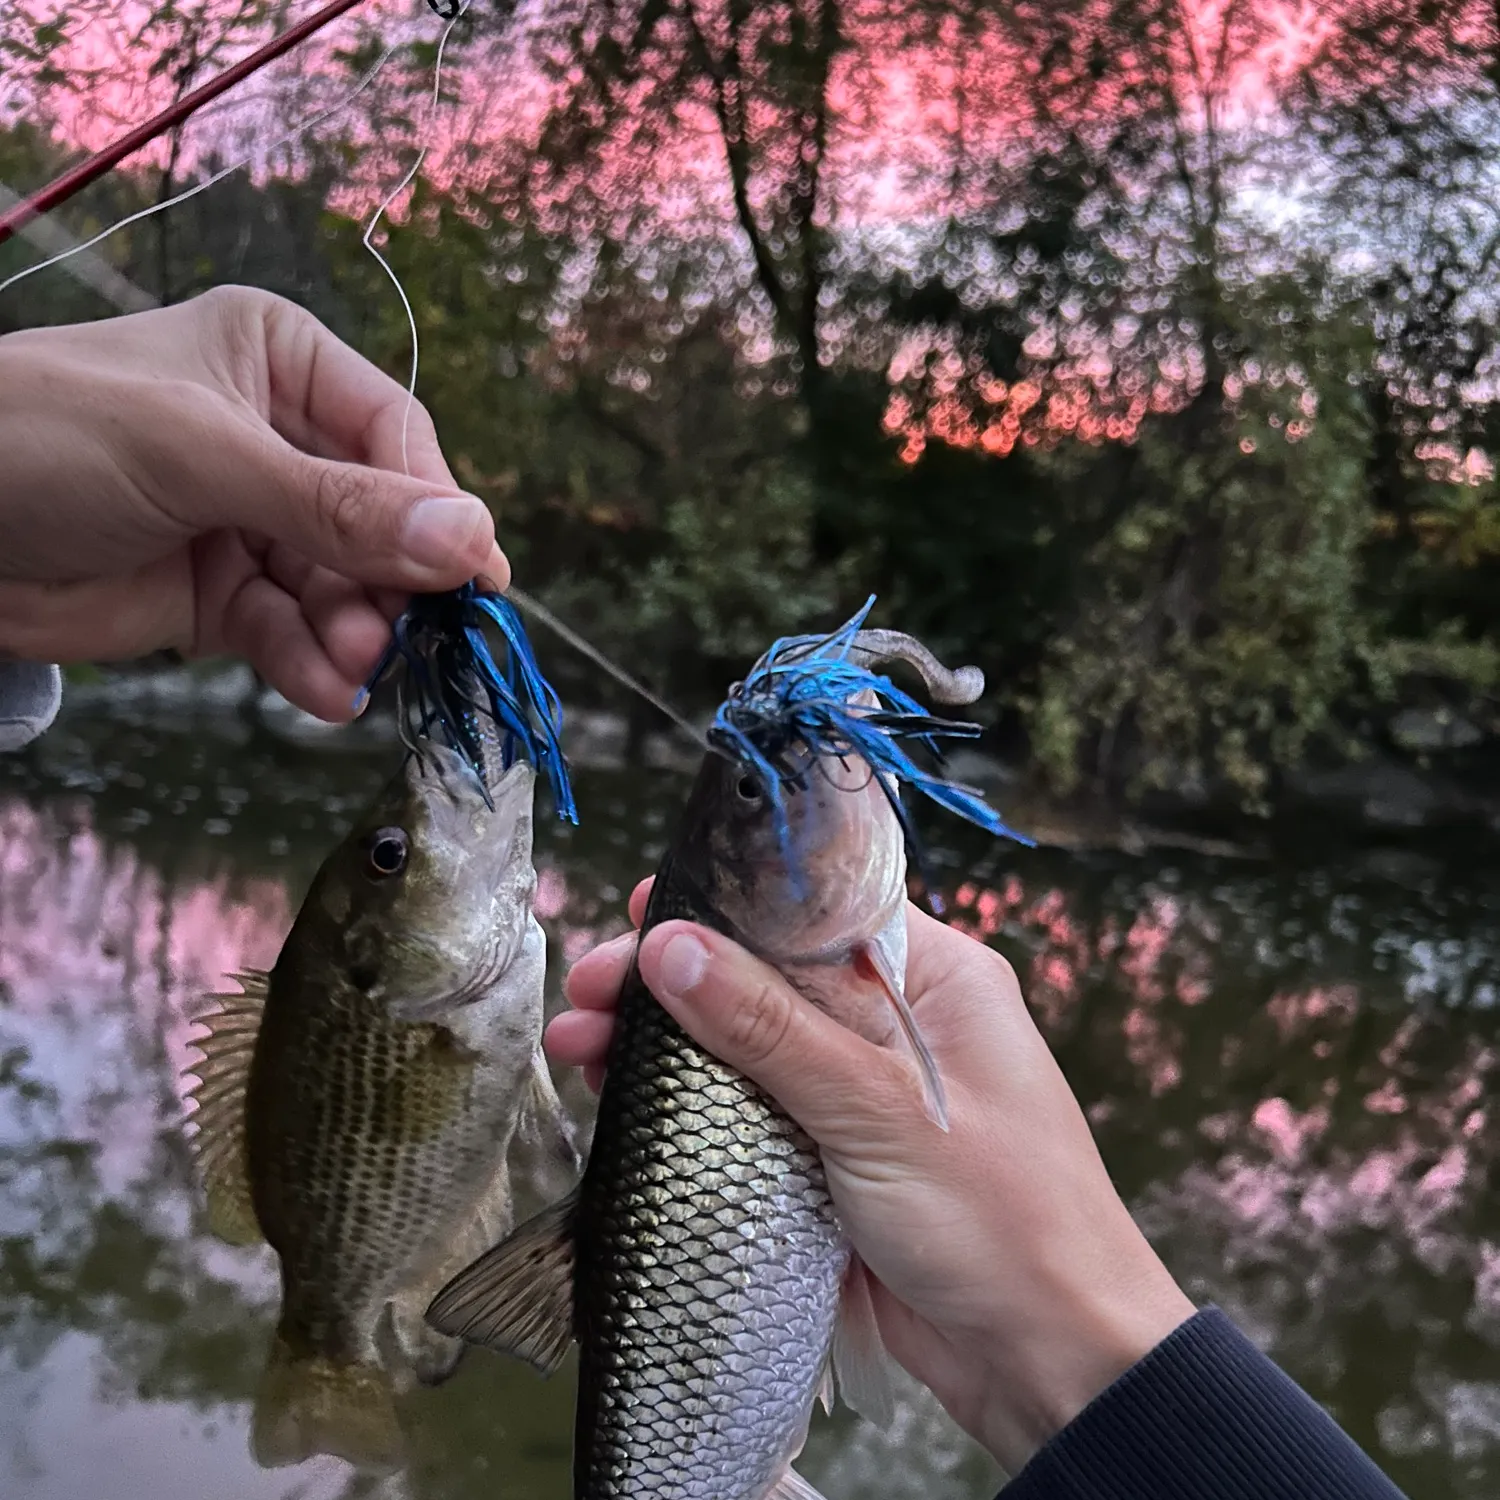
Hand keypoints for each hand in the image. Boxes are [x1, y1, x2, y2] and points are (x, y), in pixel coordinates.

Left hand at [0, 286, 507, 719]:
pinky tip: (325, 693)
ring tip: (354, 667)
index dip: (435, 506)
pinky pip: (291, 631)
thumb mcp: (202, 457)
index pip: (391, 435)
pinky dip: (311, 665)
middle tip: (412, 639)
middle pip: (379, 521)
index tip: (475, 576)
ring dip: (354, 633)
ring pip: (341, 586)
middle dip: (390, 582)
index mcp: (279, 364)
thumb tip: (471, 540)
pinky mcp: (221, 596)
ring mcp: (251, 522)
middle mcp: (278, 439)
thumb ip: (337, 507)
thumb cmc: (47, 439)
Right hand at [551, 882, 1194, 1475]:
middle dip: (673, 982)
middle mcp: (894, 1025)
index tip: (641, 911)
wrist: (1050, 1364)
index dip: (724, 906)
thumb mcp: (880, 1111)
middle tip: (590, 993)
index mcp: (933, 980)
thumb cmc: (1005, 1218)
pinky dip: (688, 1108)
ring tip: (578, 1049)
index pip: (813, 914)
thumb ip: (771, 1028)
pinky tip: (623, 1103)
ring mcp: (859, 1095)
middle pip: (764, 979)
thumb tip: (671, 946)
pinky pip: (747, 1116)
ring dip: (665, 1046)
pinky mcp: (830, 1161)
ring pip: (745, 1049)